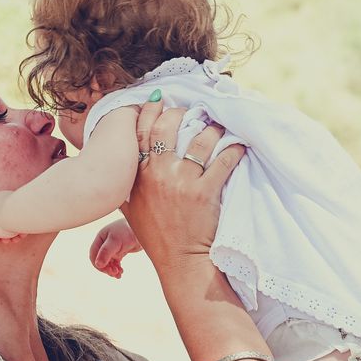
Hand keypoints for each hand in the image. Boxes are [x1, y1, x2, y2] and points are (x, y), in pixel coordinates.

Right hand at [89, 217, 142, 278]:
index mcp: (100, 239)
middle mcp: (105, 244)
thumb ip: (106, 252)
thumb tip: (98, 264)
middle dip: (106, 268)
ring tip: (119, 274)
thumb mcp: (115, 241)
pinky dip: (117, 268)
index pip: (93, 255)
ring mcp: (112, 248)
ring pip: (108, 263)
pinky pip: (115, 263)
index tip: (107, 270)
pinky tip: (121, 271)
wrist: (143, 228)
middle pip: (100, 260)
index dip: (98, 265)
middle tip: (114, 273)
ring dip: (112, 270)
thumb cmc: (128, 231)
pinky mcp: (120, 251)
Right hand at [120, 102, 244, 277]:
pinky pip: (223, 160)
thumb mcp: (129, 208)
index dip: (150, 109)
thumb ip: (125, 183)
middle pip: (168, 126)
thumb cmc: (156, 236)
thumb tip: (120, 163)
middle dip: (182, 113)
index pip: (139, 131)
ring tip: (218, 126)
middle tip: (194, 111)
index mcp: (136, 175)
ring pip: (199, 139)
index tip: (159, 98)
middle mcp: (156, 174)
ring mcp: (180, 181)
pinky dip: (234, 150)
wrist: (180, 262)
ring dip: (212, 128)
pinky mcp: (204, 192)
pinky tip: (240, 145)